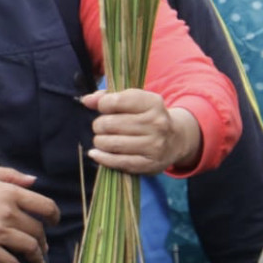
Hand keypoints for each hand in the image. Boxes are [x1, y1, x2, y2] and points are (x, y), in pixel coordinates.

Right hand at [0, 165, 59, 262]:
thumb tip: (34, 180)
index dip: (54, 215)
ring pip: (29, 247)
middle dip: (43, 240)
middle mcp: (7, 212)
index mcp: (9, 192)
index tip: (54, 222)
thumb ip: (10, 175)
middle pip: (37, 230)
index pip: (44, 205)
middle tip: (42, 246)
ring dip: (37, 258)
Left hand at [81, 89, 201, 174]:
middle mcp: (156, 123)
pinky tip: (96, 153)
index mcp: (153, 103)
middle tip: (102, 127)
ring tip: (102, 139)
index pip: (116, 101)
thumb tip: (87, 100)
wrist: (176, 140)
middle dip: (99, 125)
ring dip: (100, 141)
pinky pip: (117, 161)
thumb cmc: (148, 118)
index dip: (102, 105)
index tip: (103, 108)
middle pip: (110, 123)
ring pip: (110, 143)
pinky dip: (102, 157)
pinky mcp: (148, 164)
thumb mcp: (136, 102)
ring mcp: (154, 145)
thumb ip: (110, 97)